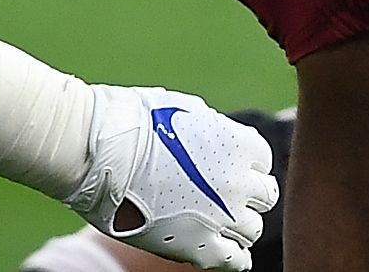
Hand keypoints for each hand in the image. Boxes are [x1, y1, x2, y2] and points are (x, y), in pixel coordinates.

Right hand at [66, 88, 277, 270]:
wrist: (104, 152)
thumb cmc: (135, 122)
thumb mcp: (186, 111)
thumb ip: (214, 130)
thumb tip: (220, 139)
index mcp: (238, 144)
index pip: (262, 159)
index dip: (244, 163)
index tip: (228, 166)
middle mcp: (239, 182)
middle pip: (264, 196)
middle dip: (247, 195)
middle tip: (225, 194)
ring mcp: (223, 218)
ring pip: (252, 230)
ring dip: (238, 224)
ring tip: (216, 221)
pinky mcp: (202, 248)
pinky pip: (236, 261)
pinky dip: (232, 256)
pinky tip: (220, 249)